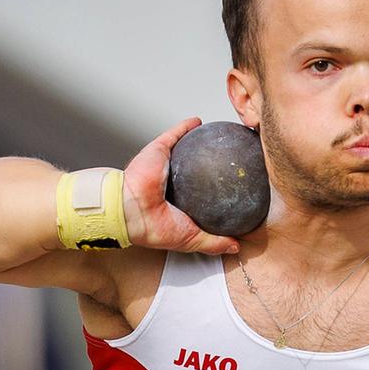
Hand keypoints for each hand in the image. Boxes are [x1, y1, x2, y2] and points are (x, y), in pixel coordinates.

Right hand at [119, 118, 240, 255]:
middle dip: (210, 165)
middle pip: (195, 171)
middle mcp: (172, 184)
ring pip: (185, 150)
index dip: (216, 192)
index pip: (201, 196)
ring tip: (218, 137)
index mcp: (178, 204)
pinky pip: (174, 135)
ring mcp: (165, 165)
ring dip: (199, 142)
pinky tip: (200, 122)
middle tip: (230, 160)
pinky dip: (186, 127)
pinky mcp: (158, 150)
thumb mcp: (192, 239)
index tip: (234, 188)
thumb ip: (214, 242)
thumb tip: (237, 247)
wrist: (132, 211)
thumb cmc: (155, 227)